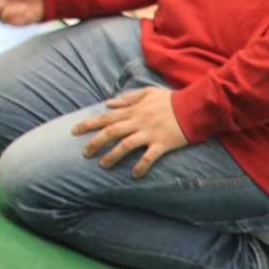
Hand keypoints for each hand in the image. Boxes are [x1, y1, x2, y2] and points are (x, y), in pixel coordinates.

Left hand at [72, 87, 186, 177]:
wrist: (194, 107)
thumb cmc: (172, 100)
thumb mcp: (148, 92)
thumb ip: (128, 97)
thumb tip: (109, 103)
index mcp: (133, 110)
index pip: (105, 117)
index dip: (88, 124)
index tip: (74, 131)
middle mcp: (138, 122)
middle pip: (110, 132)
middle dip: (95, 143)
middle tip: (84, 153)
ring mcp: (150, 134)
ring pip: (125, 145)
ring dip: (112, 156)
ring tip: (103, 165)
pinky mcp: (162, 144)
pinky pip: (149, 157)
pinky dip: (141, 167)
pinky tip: (134, 175)